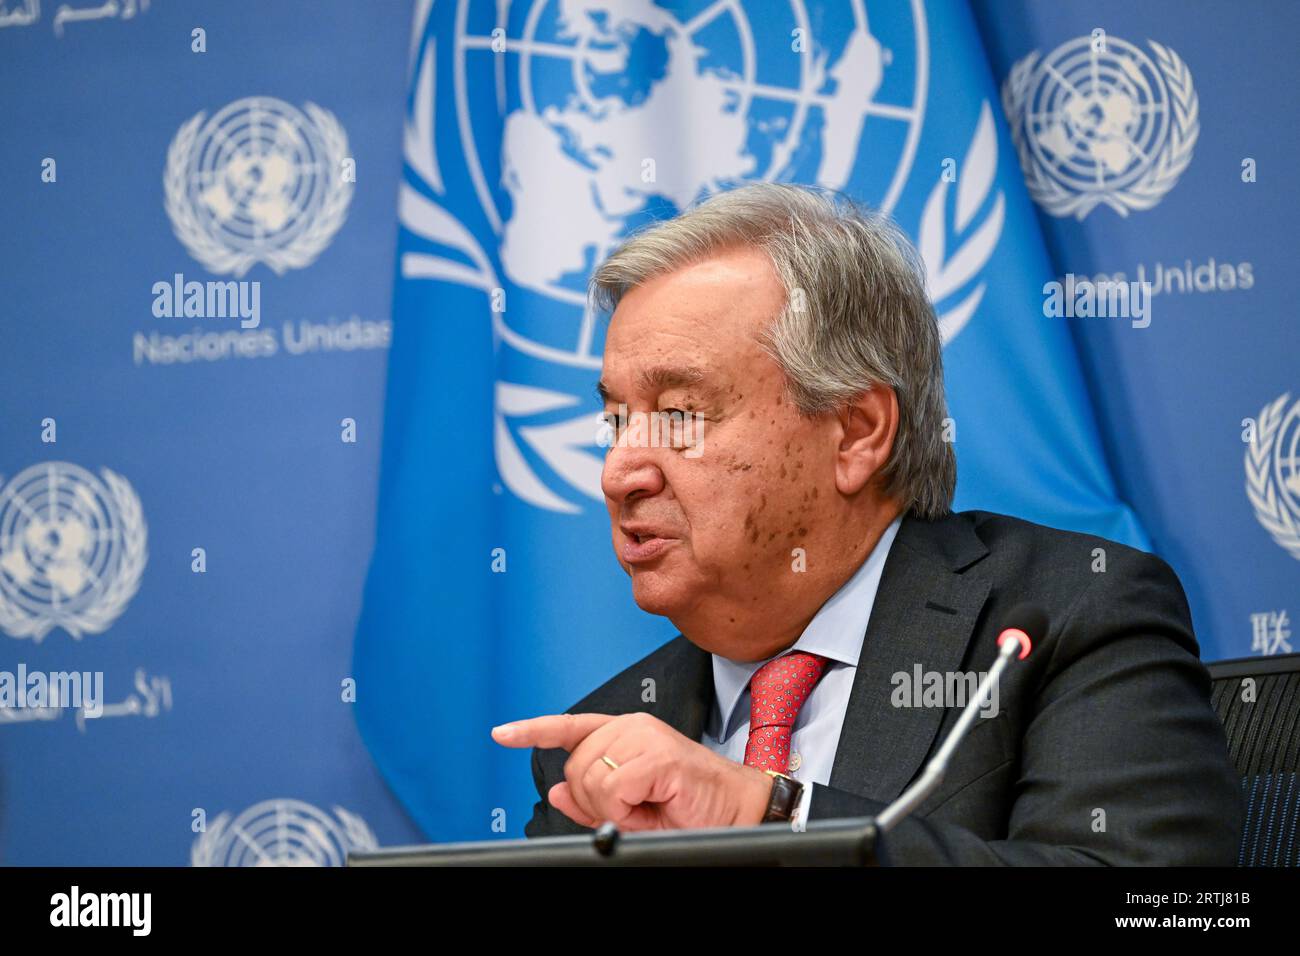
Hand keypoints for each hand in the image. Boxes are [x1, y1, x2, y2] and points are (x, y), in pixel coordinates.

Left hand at [492, 712, 773, 830]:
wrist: (735, 809)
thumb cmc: (690, 804)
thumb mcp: (632, 806)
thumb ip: (594, 797)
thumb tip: (561, 792)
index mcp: (625, 731)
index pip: (571, 726)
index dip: (533, 730)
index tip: (502, 734)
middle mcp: (632, 726)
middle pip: (575, 765)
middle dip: (593, 799)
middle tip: (630, 808)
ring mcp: (644, 735)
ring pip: (590, 777)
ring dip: (613, 806)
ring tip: (647, 805)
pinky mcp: (657, 754)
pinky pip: (613, 788)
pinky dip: (625, 807)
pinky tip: (651, 804)